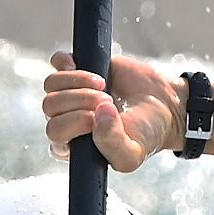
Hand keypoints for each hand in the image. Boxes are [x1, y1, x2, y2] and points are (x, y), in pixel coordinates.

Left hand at [42, 51, 185, 171]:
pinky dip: (71, 65)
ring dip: (78, 83)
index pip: (55, 133)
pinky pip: (57, 62)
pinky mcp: (76, 70)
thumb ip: (113, 145)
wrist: (164, 106)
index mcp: (74, 146)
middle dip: (81, 102)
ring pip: (51, 85)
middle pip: (50, 106)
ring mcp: (69, 94)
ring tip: (105, 87)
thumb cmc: (146, 134)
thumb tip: (97, 114)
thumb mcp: (133, 153)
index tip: (97, 120)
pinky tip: (94, 73)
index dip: (74, 123)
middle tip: (108, 102)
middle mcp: (66, 121)